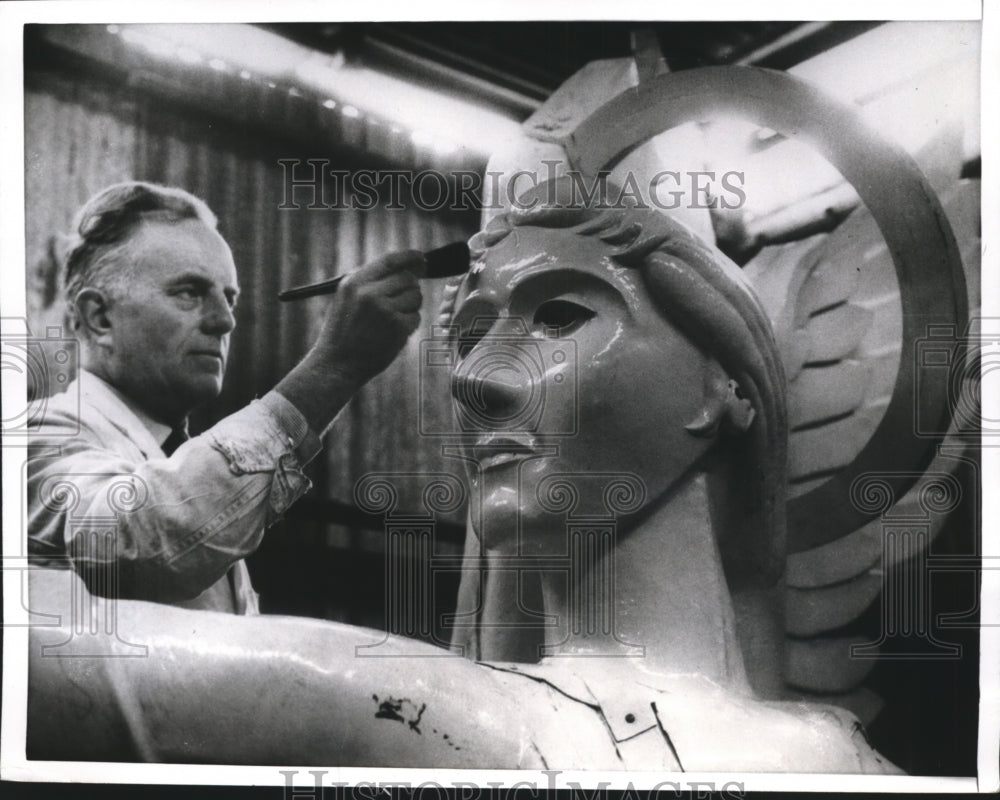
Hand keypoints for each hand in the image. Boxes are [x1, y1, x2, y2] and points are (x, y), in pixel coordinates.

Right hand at [275, 250, 423, 433]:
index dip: (409, 257)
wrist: (337, 364)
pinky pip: (415, 317)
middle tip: (403, 300)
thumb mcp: (346, 299)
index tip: (421, 258)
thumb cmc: (343, 332)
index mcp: (355, 282)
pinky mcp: (397, 327)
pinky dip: (408, 325)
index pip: (390, 260)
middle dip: (410, 288)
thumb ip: (370, 282)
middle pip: (407, 278)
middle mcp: (369, 293)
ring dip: (410, 307)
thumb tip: (404, 268)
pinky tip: (392, 334)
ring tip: (392, 320)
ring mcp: (385, 310)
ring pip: (415, 297)